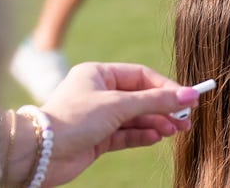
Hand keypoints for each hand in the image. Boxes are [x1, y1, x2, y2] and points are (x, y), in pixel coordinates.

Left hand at [38, 62, 201, 185]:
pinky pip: (126, 134)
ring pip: (136, 117)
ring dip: (156, 123)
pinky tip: (156, 137)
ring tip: (175, 131)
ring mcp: (98, 117)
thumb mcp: (119, 105)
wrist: (39, 154)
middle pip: (141, 98)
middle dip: (164, 109)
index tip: (188, 98)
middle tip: (186, 119)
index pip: (142, 76)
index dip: (167, 87)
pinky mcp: (97, 138)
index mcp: (99, 74)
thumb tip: (190, 95)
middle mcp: (99, 93)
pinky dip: (142, 135)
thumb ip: (156, 101)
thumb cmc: (75, 119)